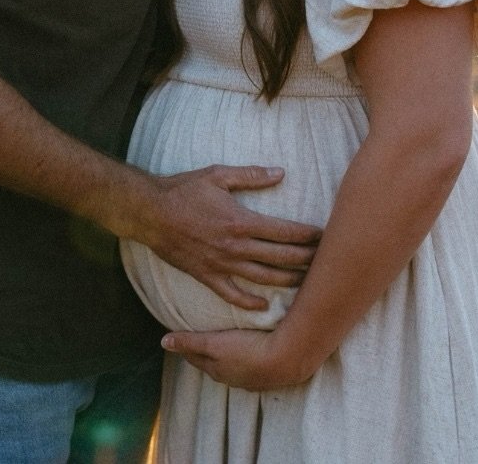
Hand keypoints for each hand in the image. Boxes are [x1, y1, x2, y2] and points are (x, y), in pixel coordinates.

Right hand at [132, 165, 320, 310]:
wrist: (151, 212)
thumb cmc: (184, 190)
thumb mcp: (218, 175)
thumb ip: (251, 175)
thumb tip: (280, 172)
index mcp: (241, 221)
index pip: (283, 231)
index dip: (307, 235)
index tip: (324, 235)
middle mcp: (235, 246)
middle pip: (280, 257)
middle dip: (305, 258)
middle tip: (326, 259)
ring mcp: (222, 265)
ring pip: (263, 278)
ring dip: (287, 281)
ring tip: (307, 281)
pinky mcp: (208, 276)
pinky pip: (233, 295)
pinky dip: (251, 303)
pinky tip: (266, 305)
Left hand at [160, 327, 314, 390]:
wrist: (286, 360)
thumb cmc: (247, 349)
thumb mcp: (214, 343)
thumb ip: (190, 341)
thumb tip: (163, 341)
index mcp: (217, 369)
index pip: (196, 358)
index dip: (187, 347)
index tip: (179, 338)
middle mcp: (231, 377)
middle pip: (212, 364)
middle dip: (204, 354)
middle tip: (198, 341)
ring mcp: (250, 378)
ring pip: (232, 367)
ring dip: (226, 357)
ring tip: (224, 346)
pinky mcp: (267, 375)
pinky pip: (250, 366)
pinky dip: (244, 358)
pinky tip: (250, 352)